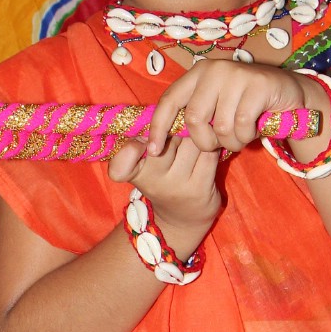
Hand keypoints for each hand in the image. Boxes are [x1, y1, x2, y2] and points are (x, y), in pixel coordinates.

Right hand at [107, 131, 221, 257]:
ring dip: (196, 138)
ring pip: (191, 141)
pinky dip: (210, 147)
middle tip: (177, 142)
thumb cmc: (163, 181)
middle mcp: (153, 182)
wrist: (183, 220)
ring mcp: (178, 186)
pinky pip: (209, 152)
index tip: (137, 145)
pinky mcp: (200, 188)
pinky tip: (207, 152)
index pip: (120, 166)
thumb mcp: (146, 166)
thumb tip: (173, 111)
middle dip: (176, 131)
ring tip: (193, 147)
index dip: (128, 152)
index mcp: (134, 174)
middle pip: (168, 136)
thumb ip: (148, 141)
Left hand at [142, 58, 330, 157]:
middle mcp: (213, 70)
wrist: (287, 94)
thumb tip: (156, 143)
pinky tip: (253, 130)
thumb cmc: (245, 106)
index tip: (153, 152)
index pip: (169, 101)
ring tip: (239, 137)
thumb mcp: (215, 110)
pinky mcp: (258, 85)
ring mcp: (236, 74)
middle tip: (217, 145)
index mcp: (197, 74)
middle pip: (194, 118)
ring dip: (230, 143)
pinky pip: (242, 125)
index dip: (159, 128)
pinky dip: (246, 137)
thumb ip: (193, 119)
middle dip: (204, 142)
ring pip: (220, 126)